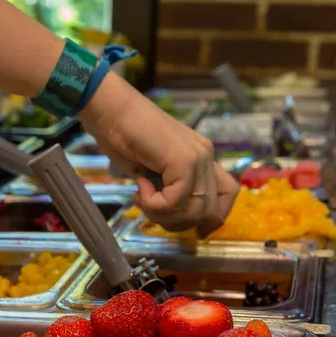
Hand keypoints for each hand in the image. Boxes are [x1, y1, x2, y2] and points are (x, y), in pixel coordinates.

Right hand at [80, 73, 238, 232]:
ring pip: (194, 210)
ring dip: (163, 214)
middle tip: (150, 209)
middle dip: (178, 222)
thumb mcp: (150, 170)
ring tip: (142, 197)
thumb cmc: (121, 135)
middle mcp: (205, 156)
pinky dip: (154, 204)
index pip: (226, 195)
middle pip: (211, 211)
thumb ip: (166, 188)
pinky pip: (176, 201)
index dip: (211, 219)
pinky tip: (140, 188)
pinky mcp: (183, 159)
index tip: (186, 227)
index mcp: (200, 158)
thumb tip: (170, 214)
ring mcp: (197, 156)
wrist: (109, 109)